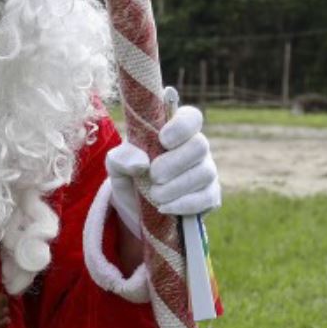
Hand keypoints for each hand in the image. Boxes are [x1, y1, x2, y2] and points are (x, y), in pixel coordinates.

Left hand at [106, 101, 221, 221]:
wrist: (135, 210)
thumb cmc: (130, 177)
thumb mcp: (117, 166)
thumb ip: (122, 158)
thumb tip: (141, 163)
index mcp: (175, 132)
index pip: (191, 117)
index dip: (181, 126)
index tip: (163, 140)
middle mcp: (195, 148)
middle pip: (200, 145)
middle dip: (173, 163)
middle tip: (153, 176)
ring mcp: (206, 172)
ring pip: (205, 173)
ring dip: (175, 187)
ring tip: (154, 195)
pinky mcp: (209, 197)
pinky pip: (206, 198)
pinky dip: (183, 204)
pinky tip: (164, 207)